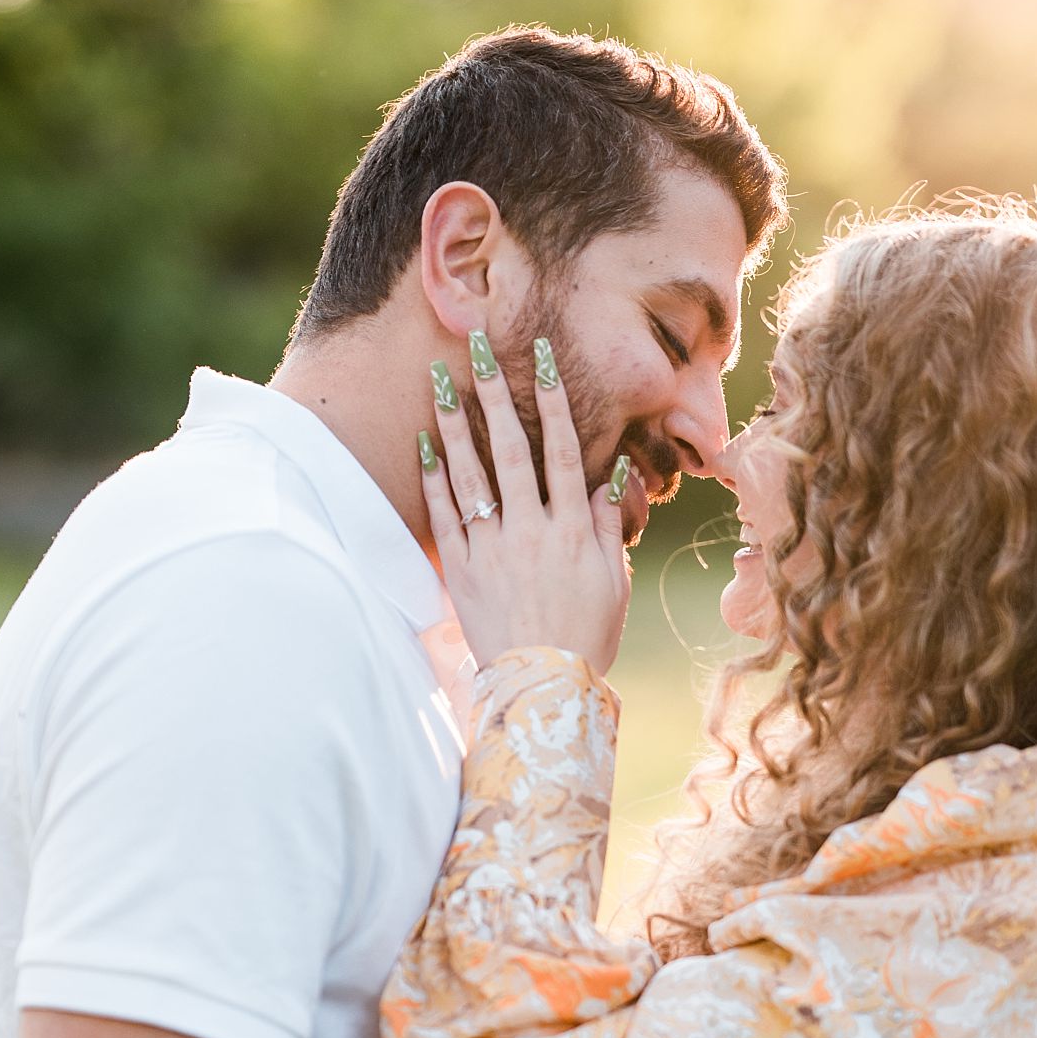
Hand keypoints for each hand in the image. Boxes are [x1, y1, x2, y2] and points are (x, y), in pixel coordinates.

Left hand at [421, 332, 631, 676]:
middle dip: (497, 395)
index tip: (542, 359)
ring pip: (472, 475)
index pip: (564, 450)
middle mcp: (531, 530)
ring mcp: (494, 549)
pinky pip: (446, 517)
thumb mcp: (611, 579)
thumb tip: (611, 472)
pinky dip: (434, 481)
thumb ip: (606, 523)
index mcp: (573, 529)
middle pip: (512, 449)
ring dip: (455, 425)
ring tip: (440, 383)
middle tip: (480, 350)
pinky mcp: (464, 572)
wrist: (544, 687)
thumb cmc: (587, 635)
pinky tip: (425, 446)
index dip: (554, 402)